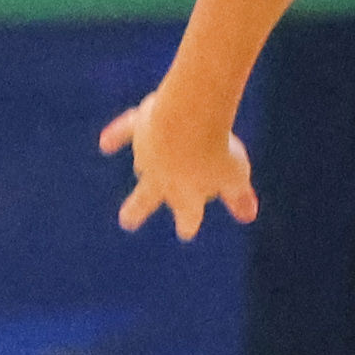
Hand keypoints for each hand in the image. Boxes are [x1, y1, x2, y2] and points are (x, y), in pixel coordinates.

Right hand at [101, 88, 257, 240]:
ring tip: (139, 170)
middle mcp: (162, 180)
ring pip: (142, 166)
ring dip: (143, 169)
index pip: (188, 216)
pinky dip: (116, 137)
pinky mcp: (138, 129)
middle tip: (127, 221)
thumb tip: (249, 216)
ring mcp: (147, 155)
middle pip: (145, 200)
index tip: (186, 233)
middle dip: (136, 211)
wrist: (188, 121)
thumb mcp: (235, 176)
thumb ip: (239, 197)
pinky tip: (106, 143)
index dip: (188, 224)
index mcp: (186, 196)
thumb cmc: (215, 151)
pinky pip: (125, 133)